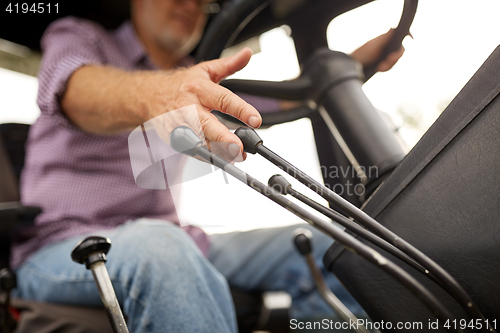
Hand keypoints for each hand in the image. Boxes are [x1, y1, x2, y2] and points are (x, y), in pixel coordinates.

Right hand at [145, 47, 259, 159]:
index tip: (256, 120)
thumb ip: (228, 65)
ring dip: (218, 152)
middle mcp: (188, 107)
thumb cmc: (181, 84)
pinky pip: (191, 150)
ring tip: (235, 156)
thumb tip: (247, 53)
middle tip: (239, 148)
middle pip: (207, 125)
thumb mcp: (205, 70)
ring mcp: (179, 125)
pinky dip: (206, 157)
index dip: (241, 110)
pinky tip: (220, 158)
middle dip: (224, 138)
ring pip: (198, 142)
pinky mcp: (173, 138)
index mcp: (199, 88)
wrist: (149, 95)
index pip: (223, 98)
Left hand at [350, 29, 405, 71]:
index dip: (407, 36)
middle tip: (387, 61)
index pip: (400, 36)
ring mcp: (385, 55)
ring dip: (389, 64)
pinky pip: (389, 66)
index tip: (411, 39)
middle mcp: (387, 46)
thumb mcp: (374, 45)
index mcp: (386, 39)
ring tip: (380, 67)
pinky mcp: (383, 63)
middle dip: (395, 58)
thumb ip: (384, 39)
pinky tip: (379, 68)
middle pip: (399, 51)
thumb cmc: (362, 53)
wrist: (353, 65)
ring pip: (395, 60)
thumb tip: (392, 28)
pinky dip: (385, 68)